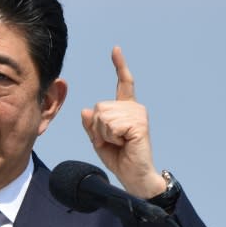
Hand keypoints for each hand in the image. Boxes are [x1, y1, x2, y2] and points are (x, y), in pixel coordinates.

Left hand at [81, 47, 165, 198]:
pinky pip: (110, 125)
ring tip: (120, 143)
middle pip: (99, 107)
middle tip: (113, 142)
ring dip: (105, 134)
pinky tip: (124, 144)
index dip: (119, 65)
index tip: (115, 49)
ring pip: (103, 116)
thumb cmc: (119, 159)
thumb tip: (86, 110)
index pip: (123, 83)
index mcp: (126, 109)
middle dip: (98, 129)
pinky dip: (111, 138)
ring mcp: (138, 114)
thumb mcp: (99, 141)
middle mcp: (134, 108)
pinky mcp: (139, 123)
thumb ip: (92, 126)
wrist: (134, 177)